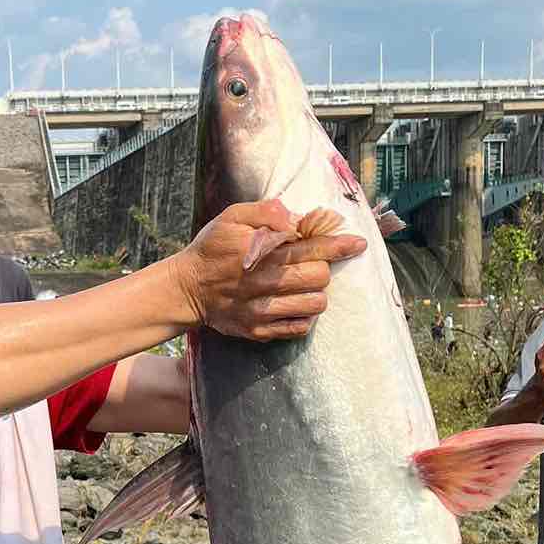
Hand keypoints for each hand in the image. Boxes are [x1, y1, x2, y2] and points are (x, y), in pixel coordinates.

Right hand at [174, 199, 366, 340]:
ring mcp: (260, 311)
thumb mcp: (231, 217)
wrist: (185, 290)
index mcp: (258, 252)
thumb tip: (296, 218)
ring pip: (314, 305)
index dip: (337, 245)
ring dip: (316, 292)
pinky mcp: (257, 330)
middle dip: (322, 267)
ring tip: (304, 285)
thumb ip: (265, 212)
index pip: (309, 248)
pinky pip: (298, 328)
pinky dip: (305, 315)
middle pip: (318, 277)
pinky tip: (295, 303)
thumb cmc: (212, 249)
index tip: (357, 243)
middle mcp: (262, 283)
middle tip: (312, 263)